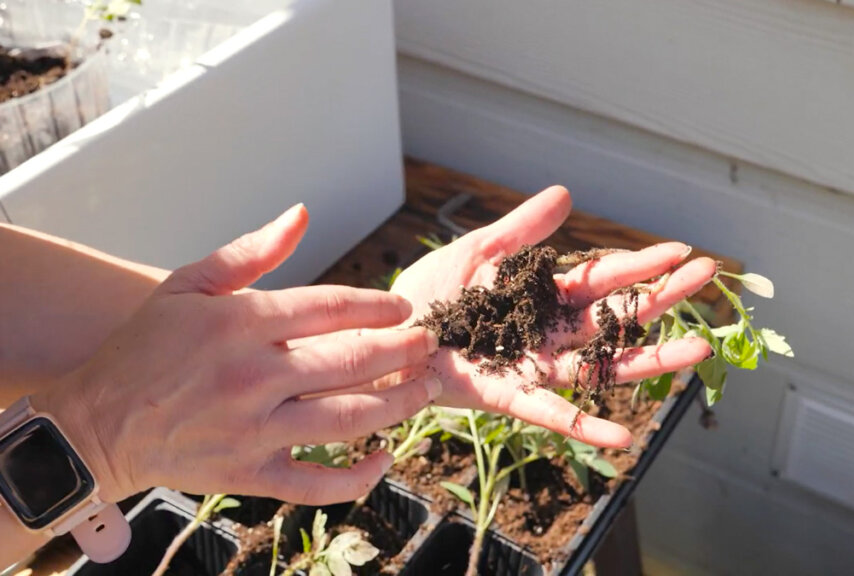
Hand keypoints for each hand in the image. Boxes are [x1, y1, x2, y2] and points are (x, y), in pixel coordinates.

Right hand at [33, 205, 441, 505]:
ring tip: (428, 389)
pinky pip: (316, 483)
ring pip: (349, 419)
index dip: (378, 305)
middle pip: (353, 362)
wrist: (97, 425)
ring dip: (400, 404)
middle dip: (406, 351)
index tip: (404, 307)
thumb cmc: (145, 347)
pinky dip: (357, 477)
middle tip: (432, 344)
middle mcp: (252, 376)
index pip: (330, 307)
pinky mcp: (249, 474)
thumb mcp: (187, 285)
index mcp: (239, 323)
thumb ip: (251, 252)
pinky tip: (384, 458)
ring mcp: (253, 430)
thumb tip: (302, 214)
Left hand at [390, 186, 715, 448]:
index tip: (682, 251)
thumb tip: (566, 193)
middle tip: (708, 277)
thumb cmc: (425, 295)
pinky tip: (625, 438)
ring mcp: (532, 366)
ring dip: (650, 361)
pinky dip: (586, 427)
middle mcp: (547, 332)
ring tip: (697, 351)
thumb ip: (521, 228)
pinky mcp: (505, 395)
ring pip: (601, 366)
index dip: (641, 265)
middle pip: (615, 317)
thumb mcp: (477, 251)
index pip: (603, 278)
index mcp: (541, 295)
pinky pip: (551, 415)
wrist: (382, 335)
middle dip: (662, 298)